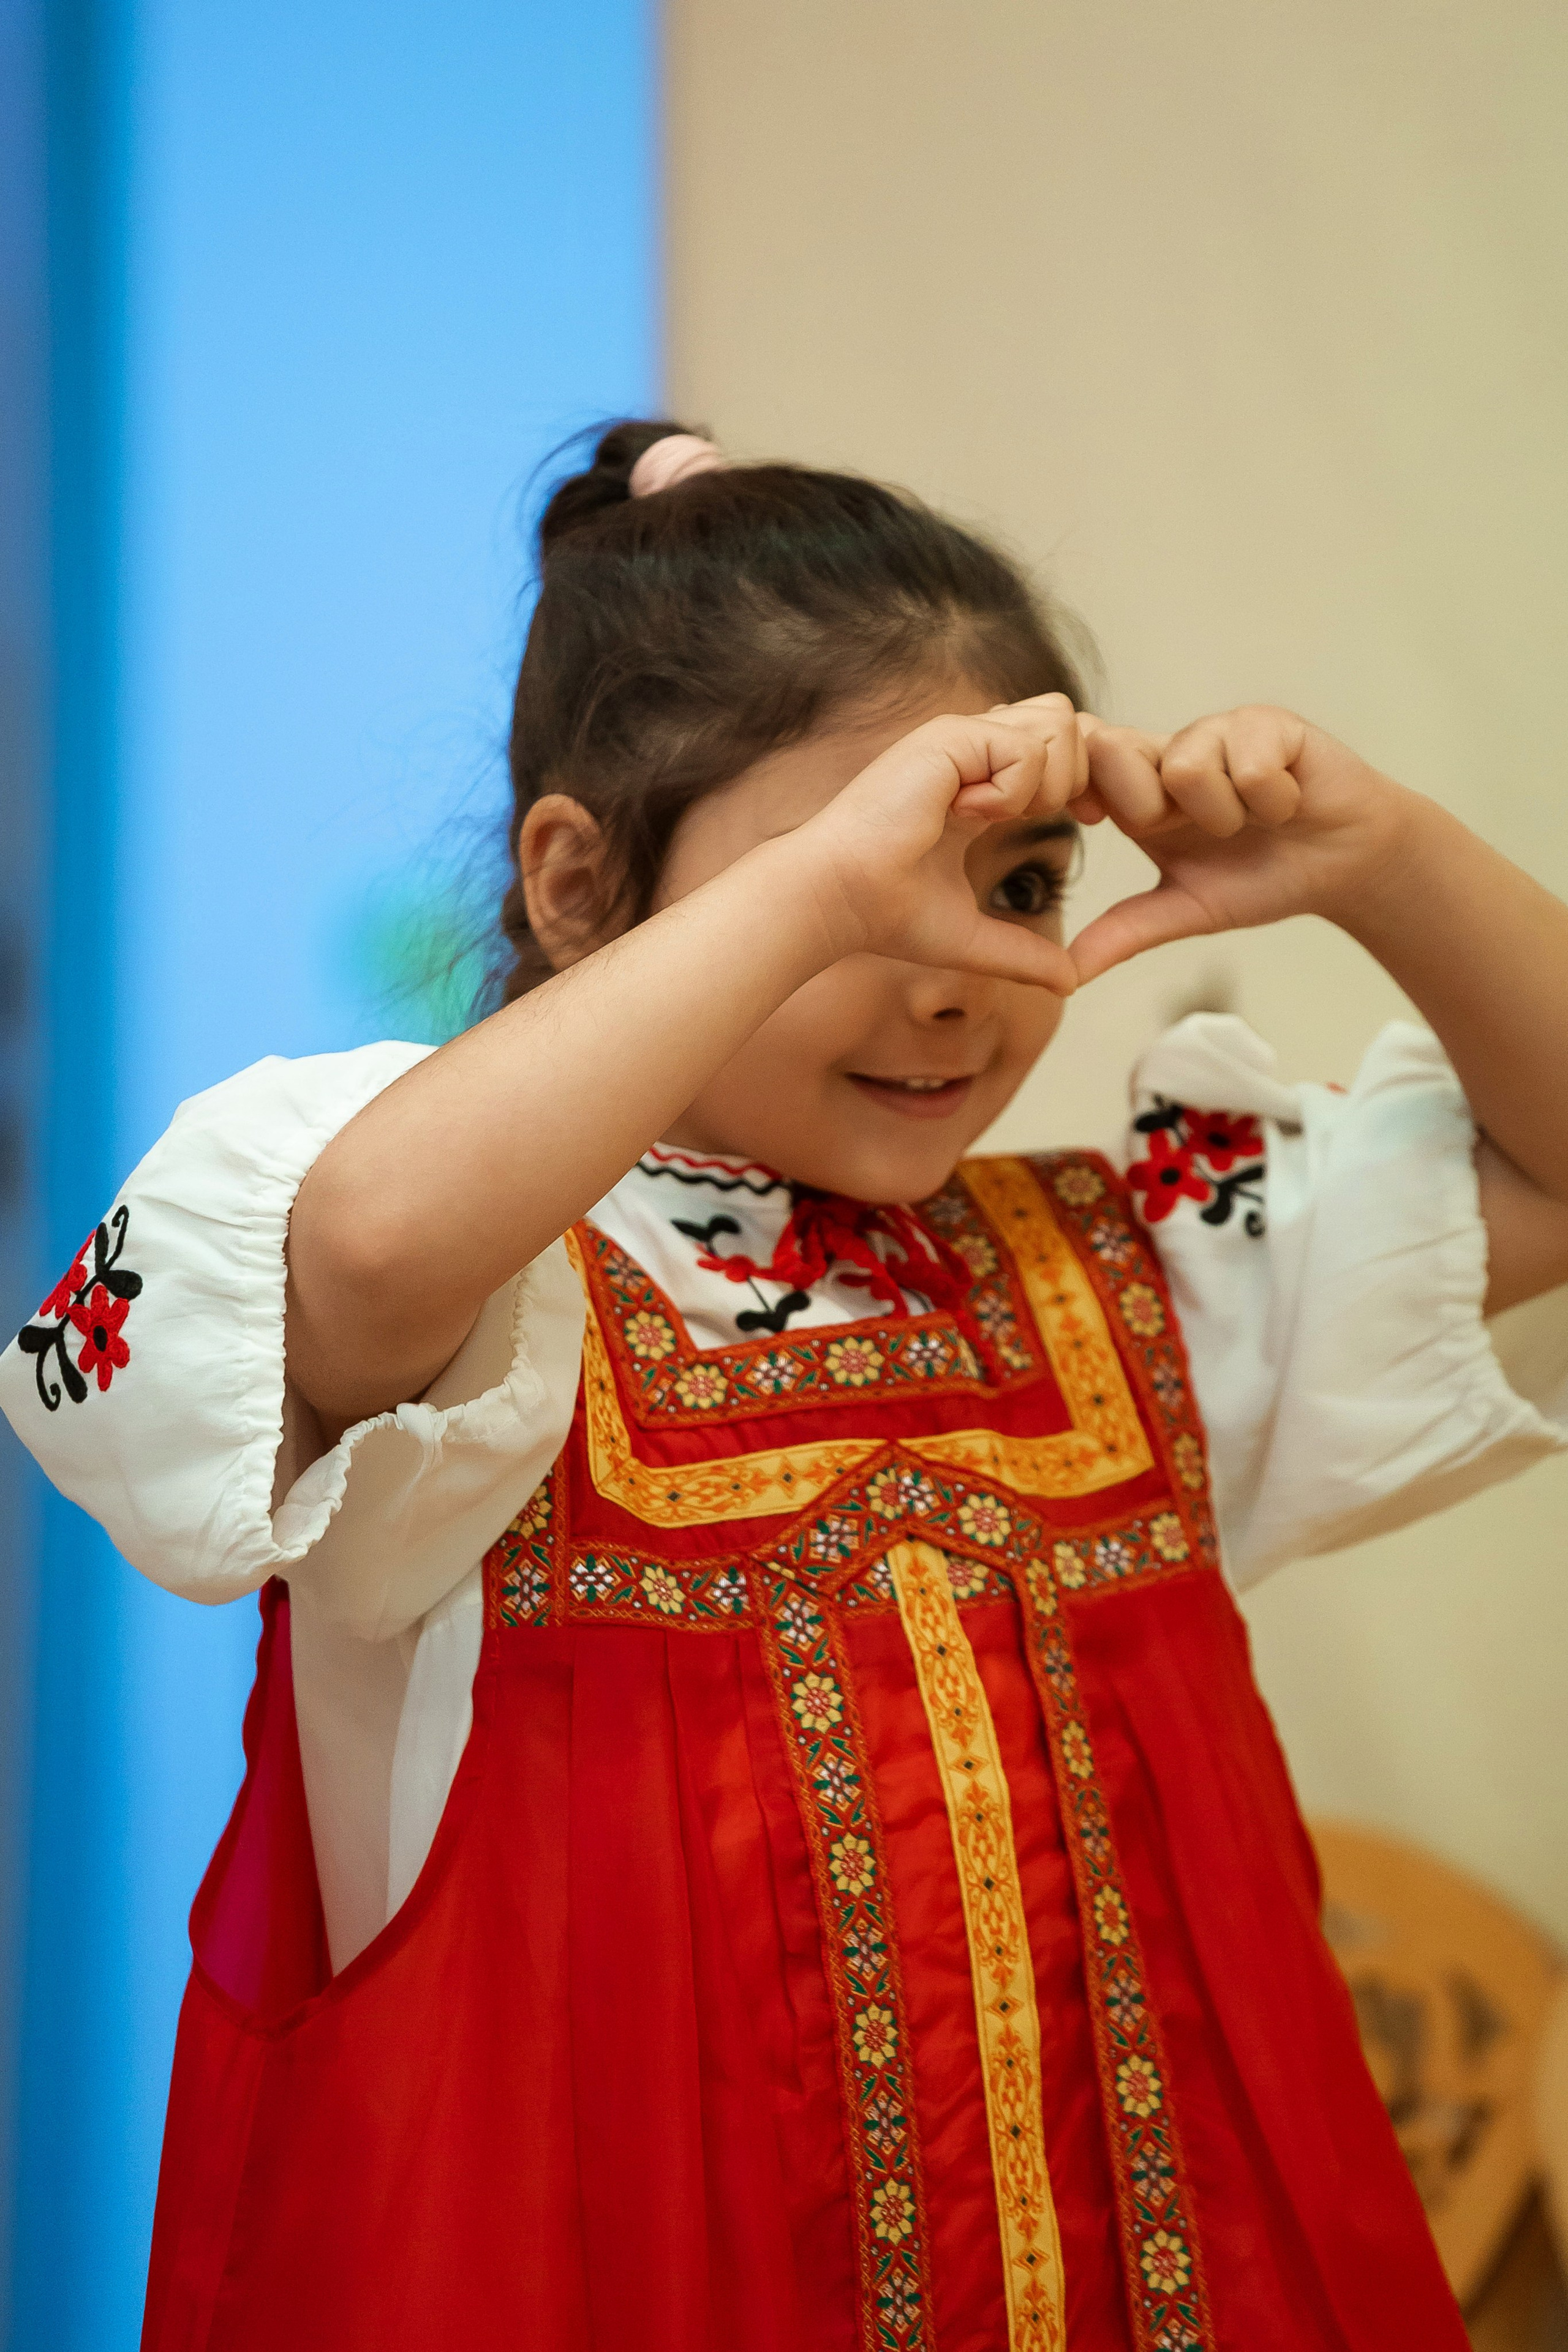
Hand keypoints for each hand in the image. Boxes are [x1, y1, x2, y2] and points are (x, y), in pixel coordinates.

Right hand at [792, 692, 1086, 990]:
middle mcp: (970, 749)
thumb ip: (1024, 953)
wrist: (837, 900)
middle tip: (1045, 817)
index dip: (1082, 777)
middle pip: (1064, 717)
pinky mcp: (948, 738)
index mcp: (978, 782)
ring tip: (997, 819)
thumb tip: (1071, 984)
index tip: (1089, 819)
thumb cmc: (887, 915)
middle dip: (1077, 769)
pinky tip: (965, 816)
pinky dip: (1014, 792)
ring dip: (1048, 778)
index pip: (1055, 746)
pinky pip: (1026, 750)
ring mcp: (959, 738)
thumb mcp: (974, 936)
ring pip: (1057, 720)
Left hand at [1066, 706, 1416, 981]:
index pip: (1079, 762)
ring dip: (1225, 815)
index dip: (1078, 788)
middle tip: (1195, 832)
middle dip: (1148, 808)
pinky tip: (1289, 801)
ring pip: (1184, 767)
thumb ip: (1124, 933)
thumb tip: (1063, 978)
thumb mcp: (1188, 910)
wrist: (1346, 864)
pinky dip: (1272, 800)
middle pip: (1110, 748)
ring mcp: (1218, 731)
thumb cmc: (1265, 877)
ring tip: (1253, 821)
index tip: (1095, 819)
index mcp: (1139, 792)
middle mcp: (1169, 753)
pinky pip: (1248, 763)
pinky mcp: (1267, 722)